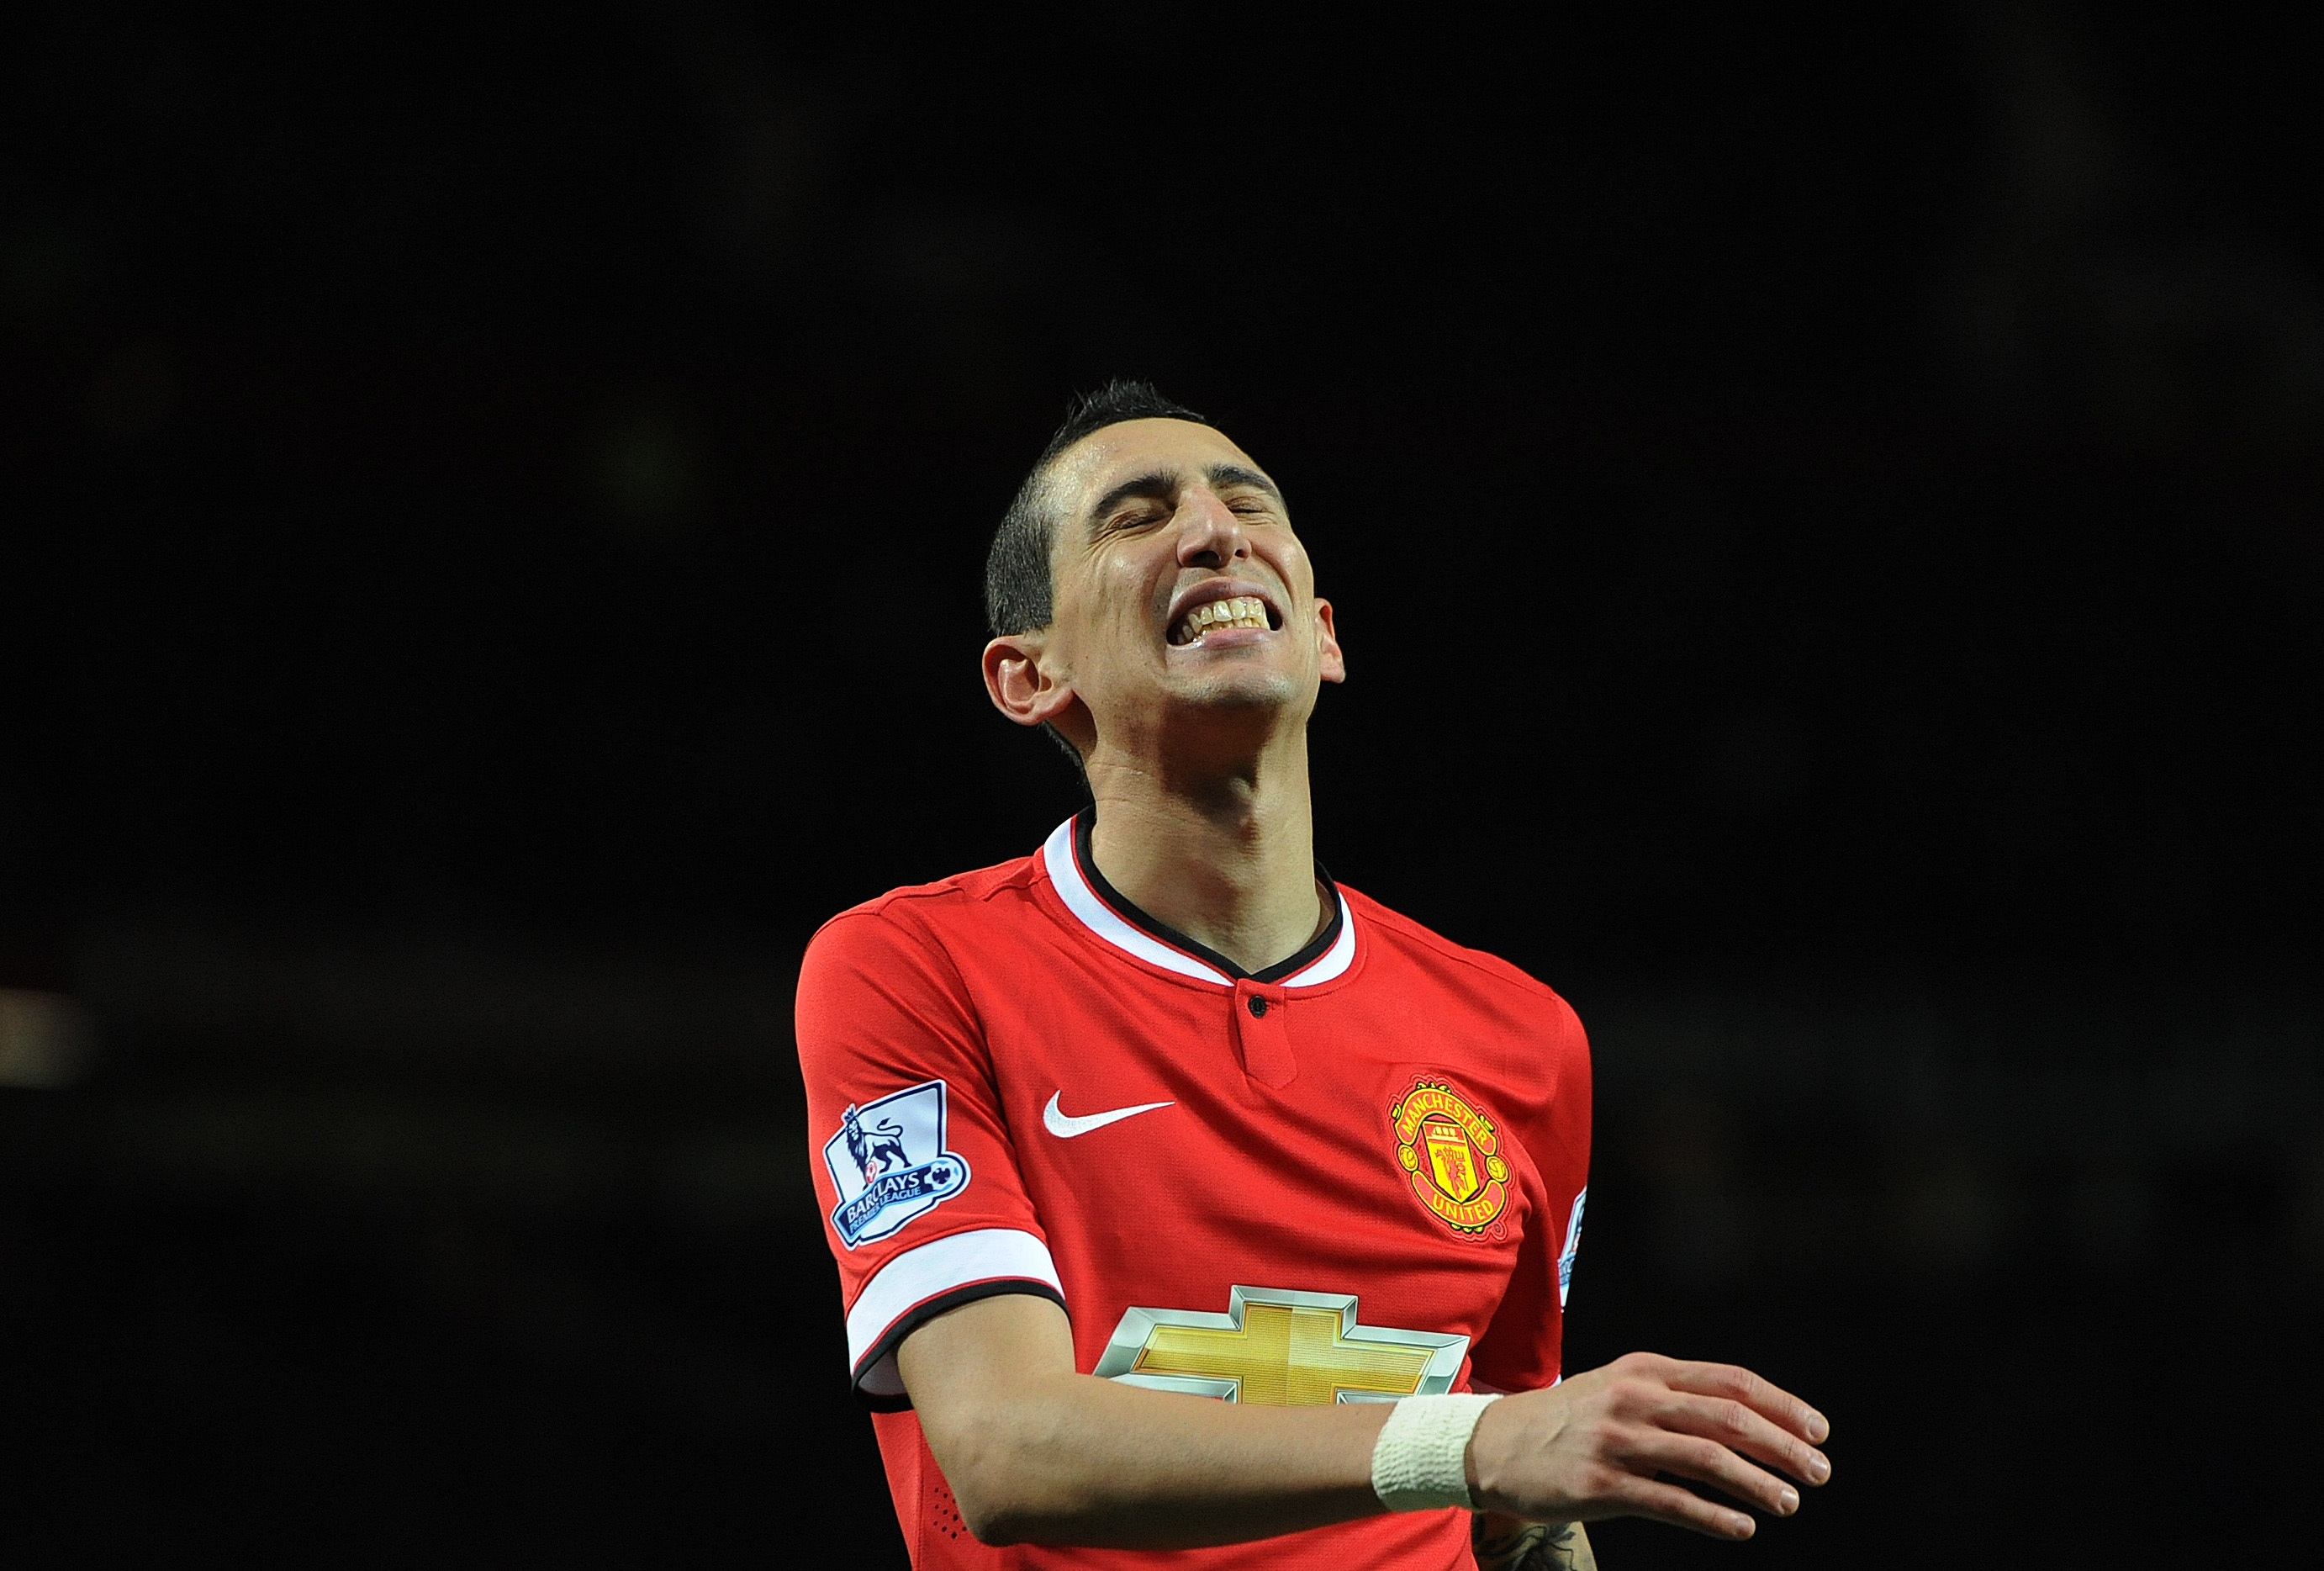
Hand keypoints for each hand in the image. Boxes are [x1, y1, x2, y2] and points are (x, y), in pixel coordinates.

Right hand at [1466, 1353, 1830, 1539]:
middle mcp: (1634, 1398)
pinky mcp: (1599, 1485)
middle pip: (1727, 1417)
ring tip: (1791, 1502)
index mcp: (1645, 1369)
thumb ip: (1675, 1397)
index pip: (1730, 1380)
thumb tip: (1748, 1421)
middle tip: (1819, 1471)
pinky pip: (1670, 1502)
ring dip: (1757, 1482)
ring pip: (1706, 1459)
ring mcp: (1616, 1441)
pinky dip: (1714, 1516)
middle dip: (1783, 1445)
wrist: (1493, 1444)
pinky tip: (1743, 1527)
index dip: (1782, 1405)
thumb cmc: (1567, 1419)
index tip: (1818, 1431)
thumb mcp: (1619, 1388)